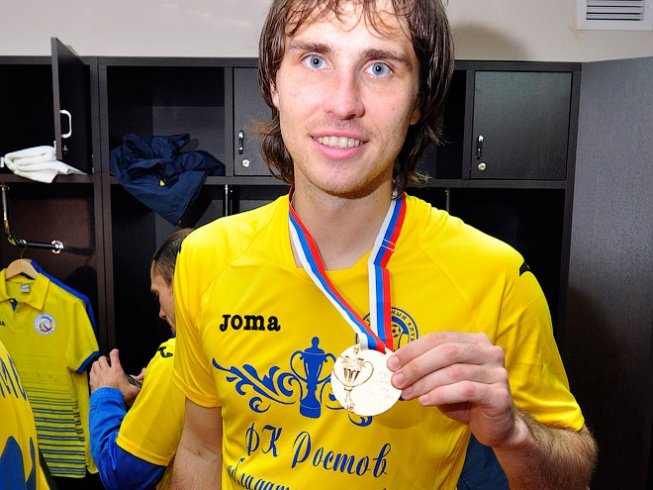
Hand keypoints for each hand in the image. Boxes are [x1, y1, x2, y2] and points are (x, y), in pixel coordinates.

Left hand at [90, 349, 140, 403]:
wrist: (107, 403)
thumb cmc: (119, 396)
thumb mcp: (133, 389)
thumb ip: (140, 381)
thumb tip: (144, 374)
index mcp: (116, 370)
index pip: (114, 355)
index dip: (115, 352)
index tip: (116, 352)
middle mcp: (106, 371)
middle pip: (102, 358)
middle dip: (104, 358)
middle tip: (107, 361)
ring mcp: (98, 376)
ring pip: (95, 364)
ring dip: (98, 364)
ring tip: (101, 366)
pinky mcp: (92, 382)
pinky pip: (91, 372)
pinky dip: (93, 371)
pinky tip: (95, 374)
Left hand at [388, 331, 520, 448]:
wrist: (496, 425)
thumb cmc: (465, 399)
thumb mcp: (443, 379)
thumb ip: (426, 370)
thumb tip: (395, 368)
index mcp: (474, 341)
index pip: (439, 338)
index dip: (413, 349)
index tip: (392, 363)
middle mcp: (489, 352)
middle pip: (447, 352)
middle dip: (417, 366)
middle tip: (397, 380)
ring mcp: (497, 372)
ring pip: (454, 372)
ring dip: (425, 383)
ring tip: (407, 394)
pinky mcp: (500, 394)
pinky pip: (466, 389)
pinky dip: (441, 394)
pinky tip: (426, 401)